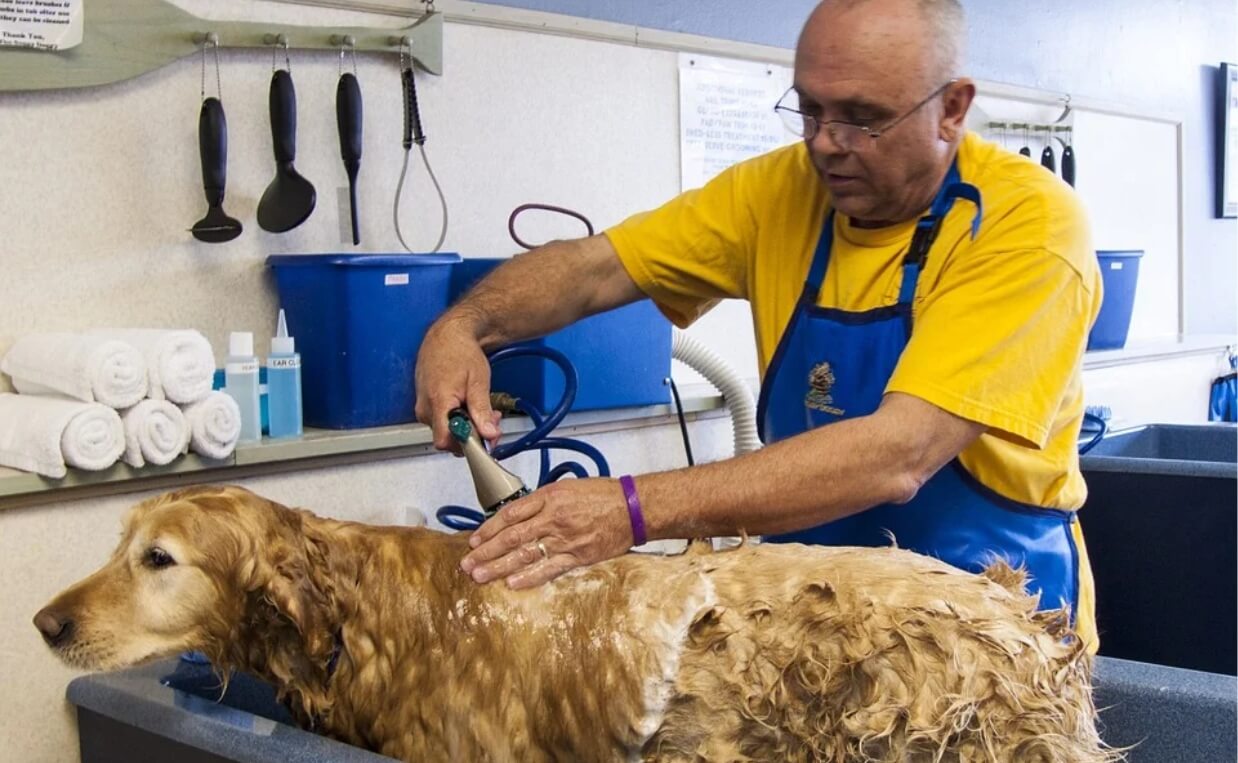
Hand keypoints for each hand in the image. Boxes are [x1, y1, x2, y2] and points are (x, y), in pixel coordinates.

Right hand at [414, 315, 501, 450]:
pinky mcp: (427, 407)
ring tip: (483, 411)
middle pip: (449, 439)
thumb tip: (488, 434)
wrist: (447, 336)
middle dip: (474, 435)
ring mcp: (424, 409)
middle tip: (491, 422)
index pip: (445, 441)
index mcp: (438, 402)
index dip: (466, 445)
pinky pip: (444, 422)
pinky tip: (471, 408)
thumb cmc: (460, 352)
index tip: (484, 440)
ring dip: (469, 427)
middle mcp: (426, 409)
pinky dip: (461, 420)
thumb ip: (481, 410)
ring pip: (448, 432)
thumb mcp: (477, 381)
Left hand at [460, 479, 633, 588]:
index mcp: (548, 497)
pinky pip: (549, 569)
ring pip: (525, 554)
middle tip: (467, 563)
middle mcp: (552, 518)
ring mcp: (564, 539)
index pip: (510, 515)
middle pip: (512, 536)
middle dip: (487, 551)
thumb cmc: (602, 495)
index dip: (489, 529)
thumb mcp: (567, 487)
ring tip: (480, 576)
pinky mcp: (577, 556)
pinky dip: (529, 577)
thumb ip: (543, 501)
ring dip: (499, 567)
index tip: (474, 541)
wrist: (632, 508)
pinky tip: (511, 584)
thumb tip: (518, 516)